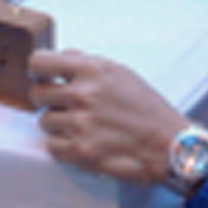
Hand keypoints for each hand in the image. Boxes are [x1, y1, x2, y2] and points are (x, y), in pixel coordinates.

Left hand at [28, 49, 186, 184]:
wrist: (170, 147)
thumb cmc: (147, 109)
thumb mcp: (121, 73)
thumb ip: (86, 63)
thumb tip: (61, 56)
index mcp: (92, 70)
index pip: (38, 62)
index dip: (38, 70)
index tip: (42, 77)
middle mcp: (83, 94)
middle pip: (36, 94)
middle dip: (48, 100)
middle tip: (64, 106)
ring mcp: (80, 124)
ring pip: (44, 121)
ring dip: (58, 125)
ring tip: (82, 126)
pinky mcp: (80, 152)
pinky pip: (51, 146)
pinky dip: (63, 146)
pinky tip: (82, 141)